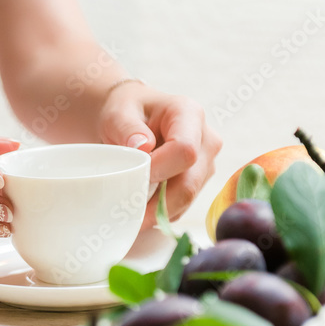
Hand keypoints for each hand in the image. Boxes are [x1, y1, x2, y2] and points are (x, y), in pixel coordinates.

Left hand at [99, 84, 222, 220]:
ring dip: (157, 211)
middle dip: (157, 203)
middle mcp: (206, 140)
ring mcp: (206, 163)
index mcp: (189, 115)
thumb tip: (143, 147)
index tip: (134, 174)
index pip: (184, 151)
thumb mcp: (118, 113)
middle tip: (127, 212)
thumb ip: (127, 128)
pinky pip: (182, 206)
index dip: (159, 169)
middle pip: (190, 183)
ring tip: (129, 209)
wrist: (131, 119)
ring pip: (187, 199)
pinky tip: (141, 206)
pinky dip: (160, 212)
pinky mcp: (198, 182)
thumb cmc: (126, 112)